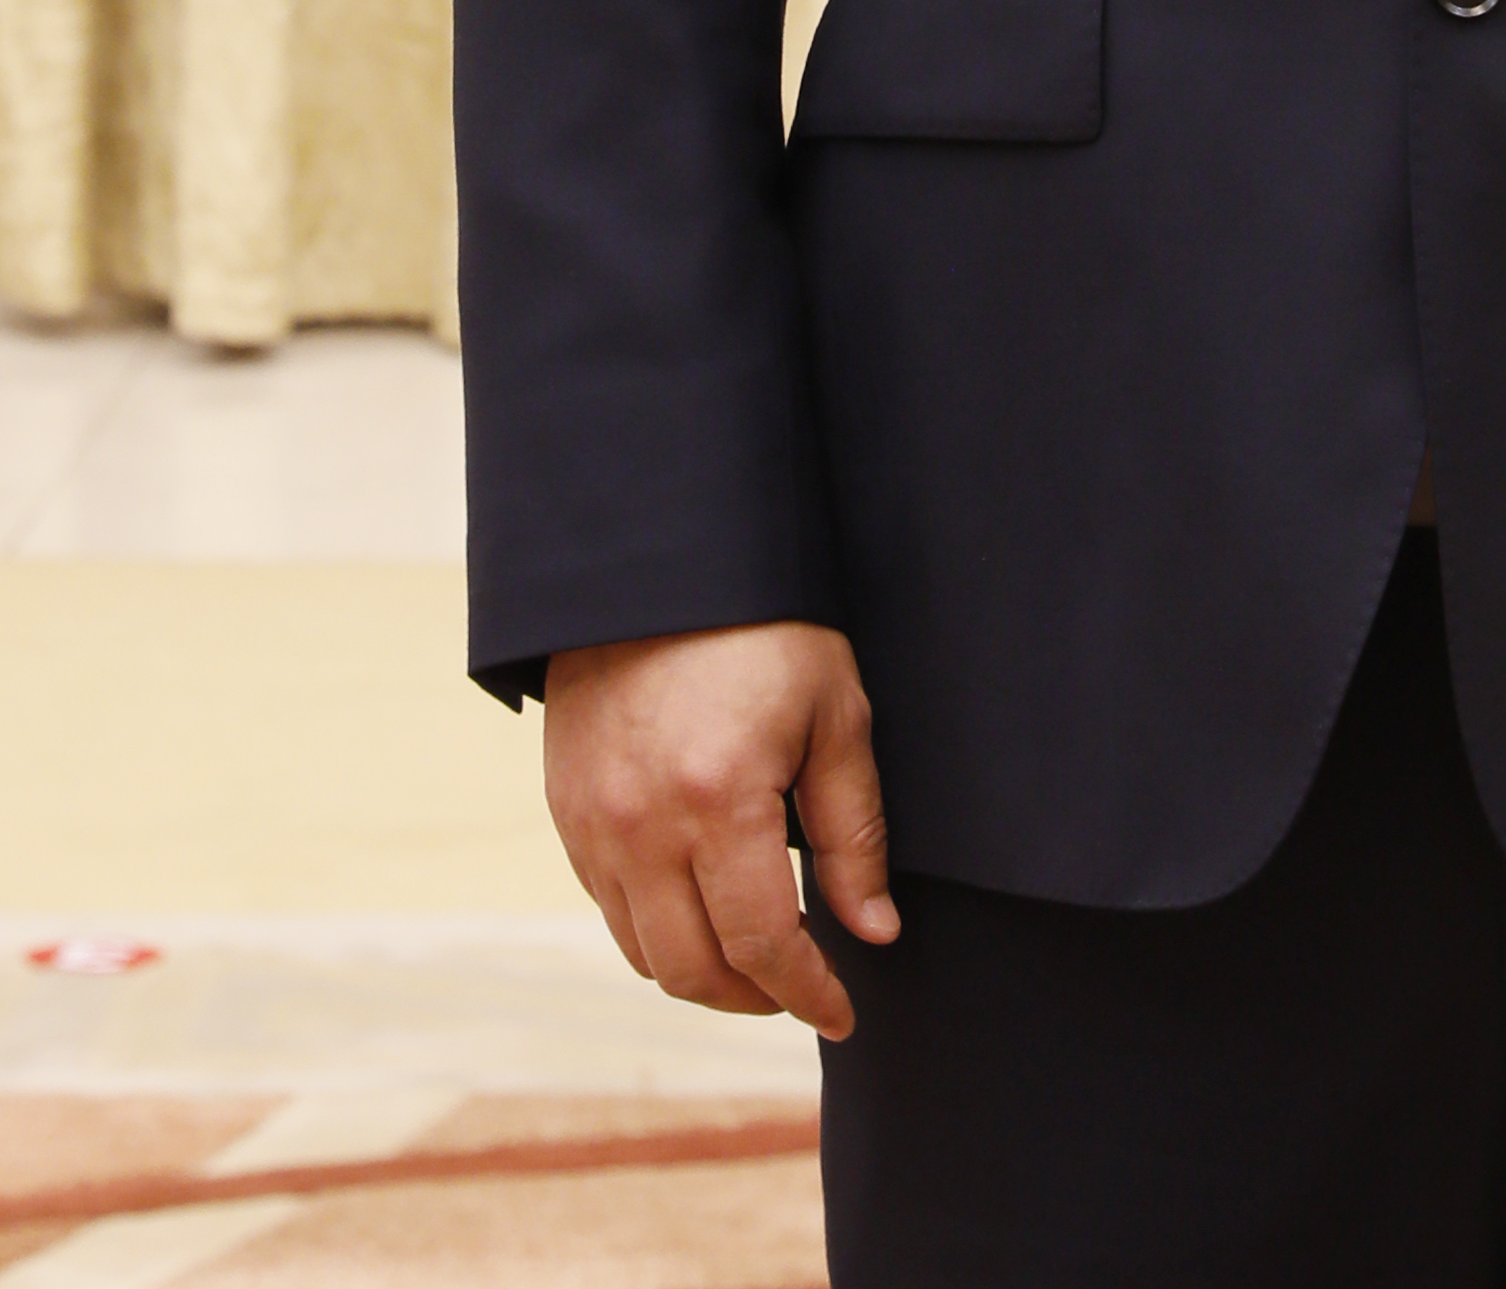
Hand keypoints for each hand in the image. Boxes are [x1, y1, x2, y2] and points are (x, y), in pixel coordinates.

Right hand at [544, 619, 897, 1040]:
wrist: (659, 561)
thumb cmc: (765, 627)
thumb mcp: (833, 712)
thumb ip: (853, 832)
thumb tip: (874, 932)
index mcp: (716, 802)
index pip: (762, 947)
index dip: (808, 993)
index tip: (843, 1011)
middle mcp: (641, 828)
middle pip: (695, 971)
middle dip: (758, 1000)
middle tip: (803, 989)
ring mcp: (592, 825)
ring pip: (645, 953)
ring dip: (704, 974)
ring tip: (758, 958)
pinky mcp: (566, 812)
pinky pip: (610, 908)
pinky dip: (658, 931)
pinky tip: (702, 907)